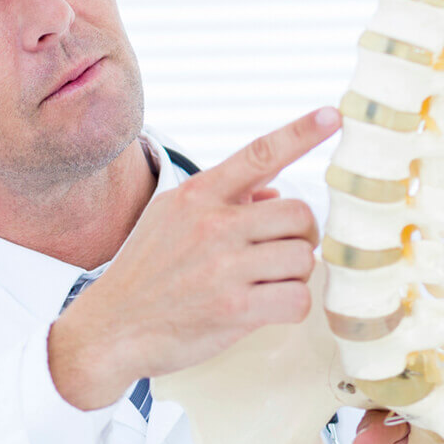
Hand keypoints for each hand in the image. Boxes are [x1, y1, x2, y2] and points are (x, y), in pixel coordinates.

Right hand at [46, 107, 340, 408]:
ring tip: (264, 283)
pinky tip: (264, 308)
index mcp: (197, 196)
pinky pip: (297, 299)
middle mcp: (212, 225)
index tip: (333, 115)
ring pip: (304, 259)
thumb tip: (276, 193)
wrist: (111, 327)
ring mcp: (223, 267)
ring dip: (294, 275)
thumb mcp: (168, 218)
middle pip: (300, 214)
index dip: (301, 133)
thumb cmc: (145, 273)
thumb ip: (221, 201)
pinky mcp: (235, 309)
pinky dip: (290, 306)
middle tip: (278, 252)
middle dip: (300, 236)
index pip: (259, 155)